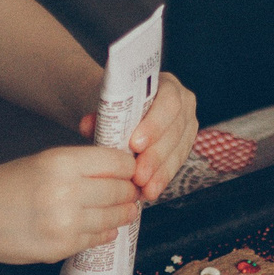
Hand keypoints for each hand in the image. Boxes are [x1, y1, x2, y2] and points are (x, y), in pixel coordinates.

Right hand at [0, 144, 139, 261]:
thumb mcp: (44, 161)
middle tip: (130, 191)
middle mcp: (67, 191)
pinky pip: (99, 238)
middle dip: (129, 191)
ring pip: (115, 217)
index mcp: (62, 161)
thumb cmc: (6, 184)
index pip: (119, 163)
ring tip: (121, 209)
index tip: (130, 170)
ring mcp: (66, 223)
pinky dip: (105, 232)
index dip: (129, 167)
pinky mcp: (62, 247)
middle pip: (122, 190)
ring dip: (122, 213)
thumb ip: (82, 165)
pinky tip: (101, 226)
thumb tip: (122, 171)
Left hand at [79, 73, 198, 202]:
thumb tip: (87, 125)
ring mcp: (187, 124)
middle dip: (156, 156)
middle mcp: (183, 101)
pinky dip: (162, 178)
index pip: (168, 101)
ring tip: (144, 188)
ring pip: (178, 150)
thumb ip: (99, 114)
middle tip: (138, 175)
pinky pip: (176, 163)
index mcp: (165, 84)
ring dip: (160, 172)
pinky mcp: (184, 144)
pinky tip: (151, 191)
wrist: (120, 109)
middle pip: (175, 130)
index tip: (135, 144)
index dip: (154, 124)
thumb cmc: (115, 103)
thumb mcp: (106, 104)